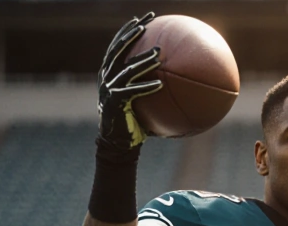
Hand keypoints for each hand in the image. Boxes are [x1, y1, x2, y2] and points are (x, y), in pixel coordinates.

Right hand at [98, 12, 163, 151]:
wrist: (119, 144)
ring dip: (142, 60)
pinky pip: (132, 92)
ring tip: (158, 54)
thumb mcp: (144, 100)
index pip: (118, 46)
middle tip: (145, 24)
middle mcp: (106, 77)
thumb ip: (154, 84)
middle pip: (117, 50)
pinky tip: (160, 83)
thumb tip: (181, 76)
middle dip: (131, 34)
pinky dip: (145, 87)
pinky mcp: (114, 102)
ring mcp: (108, 89)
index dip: (128, 30)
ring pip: (126, 70)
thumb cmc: (135, 122)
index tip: (142, 18)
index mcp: (110, 72)